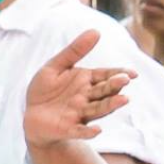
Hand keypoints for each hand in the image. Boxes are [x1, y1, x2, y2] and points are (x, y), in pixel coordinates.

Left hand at [22, 30, 134, 149]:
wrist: (31, 115)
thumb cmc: (45, 90)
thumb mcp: (56, 66)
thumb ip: (74, 51)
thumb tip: (96, 31)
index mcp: (86, 81)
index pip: (106, 76)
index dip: (119, 74)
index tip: (132, 73)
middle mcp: (87, 98)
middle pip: (104, 92)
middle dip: (115, 87)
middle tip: (125, 80)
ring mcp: (79, 114)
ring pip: (98, 109)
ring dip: (110, 106)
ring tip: (123, 100)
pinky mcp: (68, 129)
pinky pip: (80, 131)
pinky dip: (88, 132)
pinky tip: (97, 130)